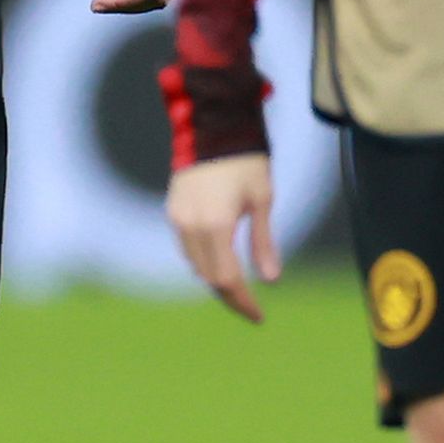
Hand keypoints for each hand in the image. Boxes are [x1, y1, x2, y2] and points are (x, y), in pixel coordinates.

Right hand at [166, 153, 278, 321]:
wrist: (212, 126)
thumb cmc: (245, 161)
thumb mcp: (262, 200)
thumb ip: (263, 242)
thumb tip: (270, 279)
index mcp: (217, 225)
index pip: (228, 278)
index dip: (243, 301)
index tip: (258, 316)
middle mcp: (191, 226)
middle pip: (209, 277)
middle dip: (230, 296)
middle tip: (251, 308)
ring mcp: (178, 218)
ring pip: (195, 264)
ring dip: (215, 279)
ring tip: (238, 288)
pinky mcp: (172, 210)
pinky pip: (186, 247)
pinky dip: (203, 260)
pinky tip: (220, 261)